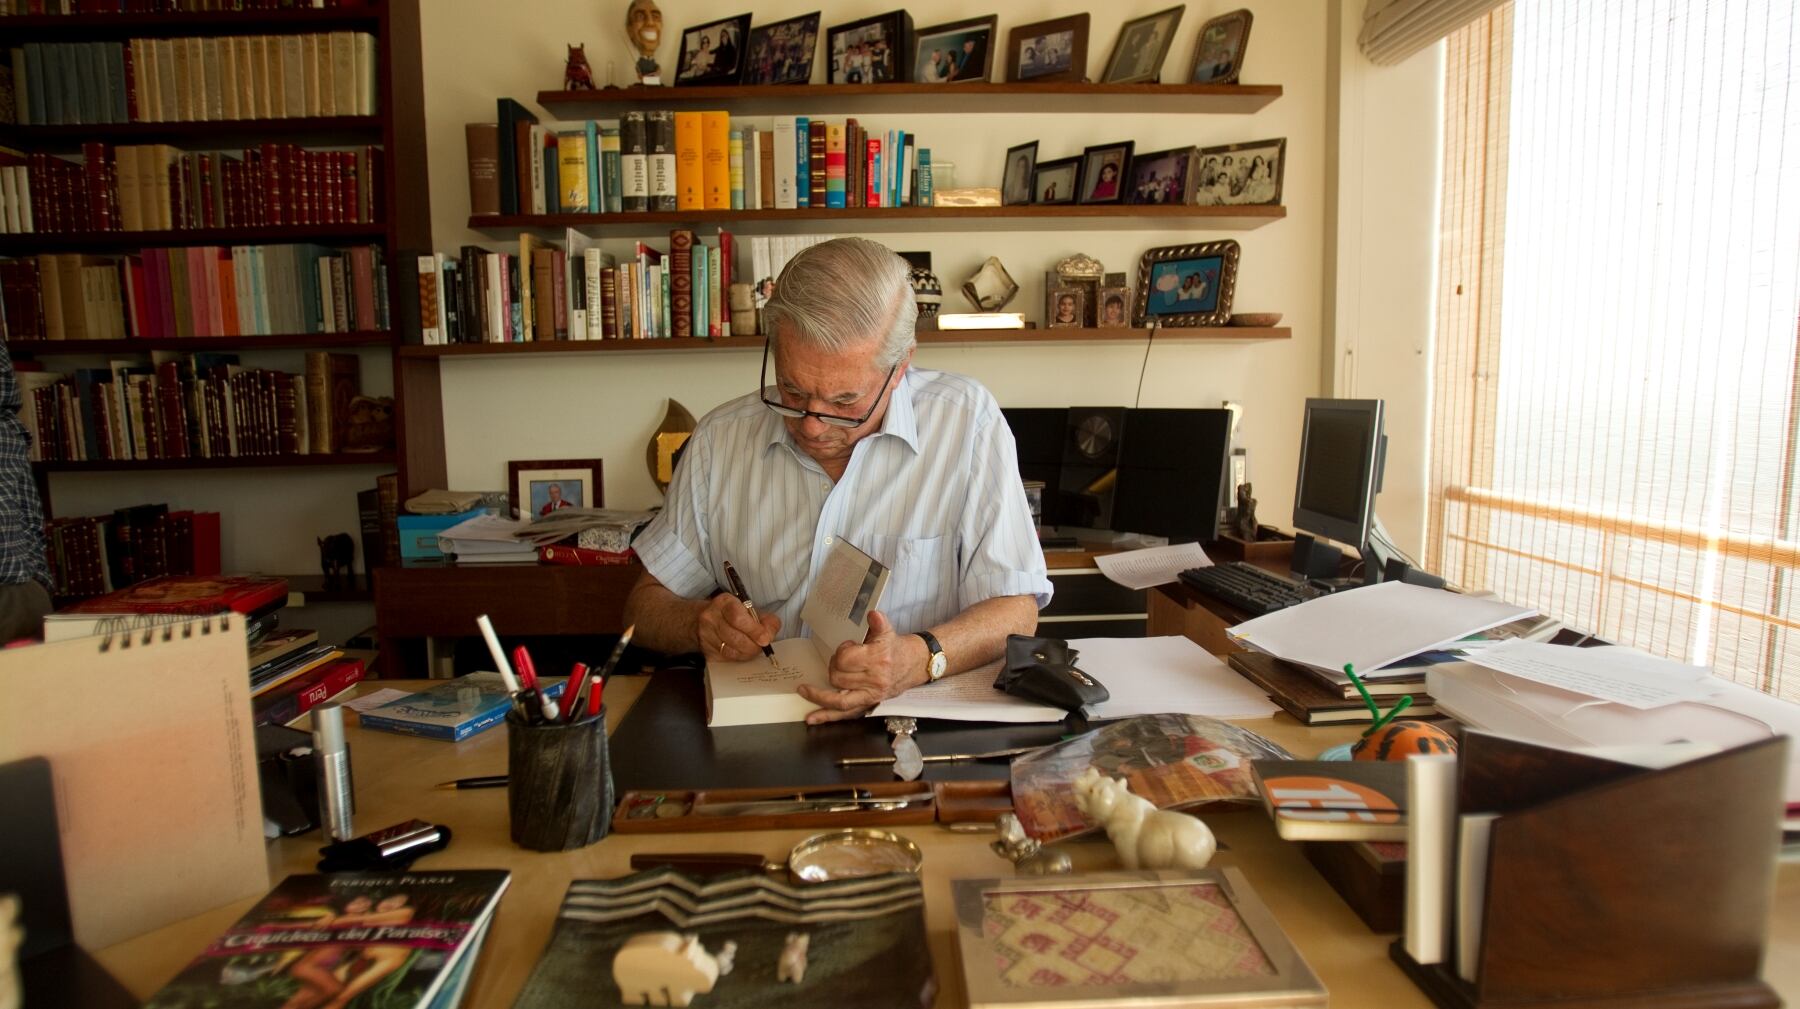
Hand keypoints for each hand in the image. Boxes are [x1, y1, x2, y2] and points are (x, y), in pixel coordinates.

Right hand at [697, 593, 779, 662]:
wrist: (700, 620)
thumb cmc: (729, 613)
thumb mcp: (748, 608)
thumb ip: (764, 619)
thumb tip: (771, 632)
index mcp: (724, 603)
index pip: (738, 618)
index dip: (754, 630)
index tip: (765, 639)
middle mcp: (711, 618)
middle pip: (736, 638)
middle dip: (754, 645)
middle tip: (762, 645)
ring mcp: (705, 636)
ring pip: (731, 651)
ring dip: (748, 653)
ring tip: (754, 648)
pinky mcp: (706, 651)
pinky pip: (726, 659)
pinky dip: (739, 657)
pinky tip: (742, 652)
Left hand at [798, 611, 925, 723]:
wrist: (916, 665)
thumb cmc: (897, 649)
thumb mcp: (889, 632)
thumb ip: (879, 623)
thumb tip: (873, 614)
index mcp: (878, 660)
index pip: (846, 659)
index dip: (842, 652)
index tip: (848, 647)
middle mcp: (874, 680)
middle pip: (839, 678)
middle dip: (833, 668)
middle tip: (838, 661)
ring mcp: (871, 695)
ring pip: (839, 700)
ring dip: (819, 695)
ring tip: (804, 690)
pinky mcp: (869, 704)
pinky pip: (845, 714)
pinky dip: (827, 716)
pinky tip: (811, 718)